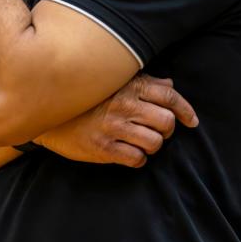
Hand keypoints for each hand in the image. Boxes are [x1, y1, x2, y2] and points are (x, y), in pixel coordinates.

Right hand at [34, 75, 197, 167]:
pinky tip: (129, 152)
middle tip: (157, 130)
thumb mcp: (114, 82)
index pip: (169, 97)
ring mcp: (112, 127)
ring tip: (141, 142)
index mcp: (128, 86)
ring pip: (154, 142)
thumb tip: (170, 86)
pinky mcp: (102, 147)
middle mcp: (123, 105)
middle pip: (166, 121)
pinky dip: (138, 159)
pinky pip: (136, 159)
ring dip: (152, 145)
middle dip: (166, 129)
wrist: (49, 113)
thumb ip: (144, 82)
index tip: (191, 121)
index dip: (185, 110)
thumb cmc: (86, 97)